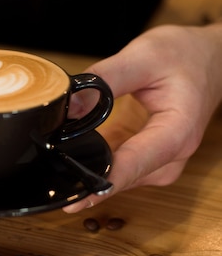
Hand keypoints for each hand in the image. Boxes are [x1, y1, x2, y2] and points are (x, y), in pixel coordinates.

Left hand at [63, 23, 221, 212]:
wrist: (208, 58)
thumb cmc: (185, 56)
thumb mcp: (144, 56)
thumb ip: (105, 80)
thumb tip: (68, 106)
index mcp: (176, 134)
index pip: (134, 165)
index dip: (103, 183)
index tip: (76, 200)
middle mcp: (170, 157)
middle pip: (122, 179)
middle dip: (86, 180)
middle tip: (50, 181)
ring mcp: (157, 163)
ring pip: (115, 178)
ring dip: (86, 171)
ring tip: (57, 163)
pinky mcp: (144, 160)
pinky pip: (113, 168)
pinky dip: (92, 162)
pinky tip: (71, 155)